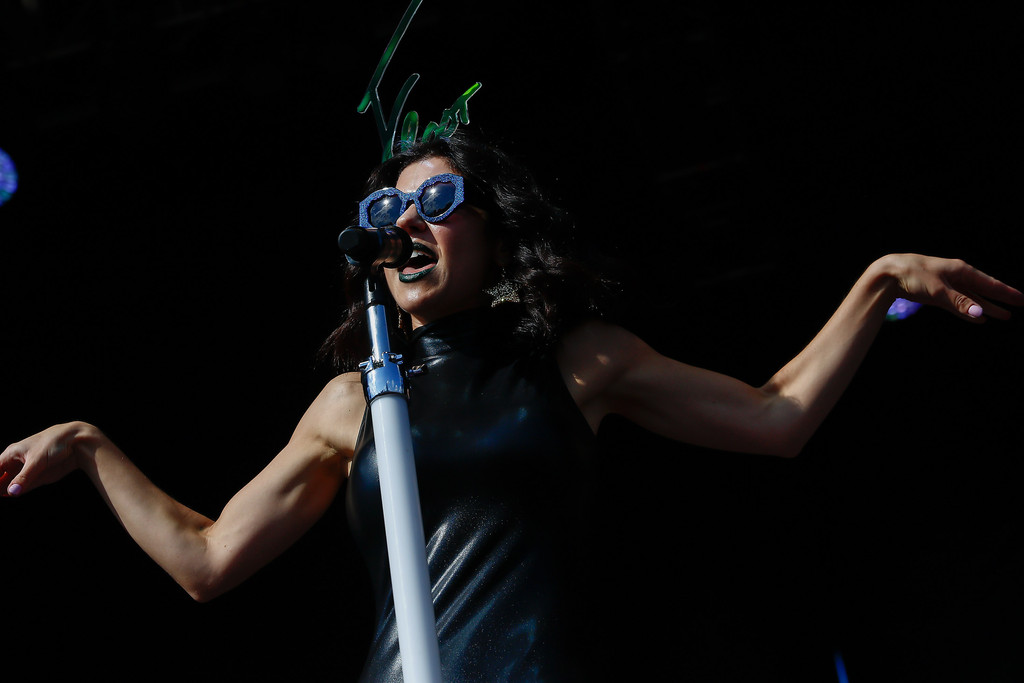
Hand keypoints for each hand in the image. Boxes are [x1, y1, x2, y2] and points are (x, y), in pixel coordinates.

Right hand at [1, 422, 99, 496]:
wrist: (78, 442)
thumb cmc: (54, 443)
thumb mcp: (37, 460)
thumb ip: (24, 477)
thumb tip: (11, 492)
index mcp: (12, 454)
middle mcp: (18, 462)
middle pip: (1, 477)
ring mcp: (28, 469)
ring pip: (12, 483)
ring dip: (6, 490)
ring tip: (2, 495)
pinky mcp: (39, 476)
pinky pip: (25, 486)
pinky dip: (18, 491)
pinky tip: (11, 495)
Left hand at [878, 254, 1023, 321]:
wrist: (889, 274)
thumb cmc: (914, 275)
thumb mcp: (938, 289)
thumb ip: (959, 302)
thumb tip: (980, 314)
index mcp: (961, 270)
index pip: (990, 283)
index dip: (1006, 293)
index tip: (1022, 299)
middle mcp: (957, 277)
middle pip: (984, 291)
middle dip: (1001, 299)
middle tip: (1018, 307)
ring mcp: (947, 286)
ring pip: (972, 299)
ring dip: (986, 308)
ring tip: (1003, 316)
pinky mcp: (937, 295)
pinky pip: (958, 305)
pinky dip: (968, 311)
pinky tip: (978, 318)